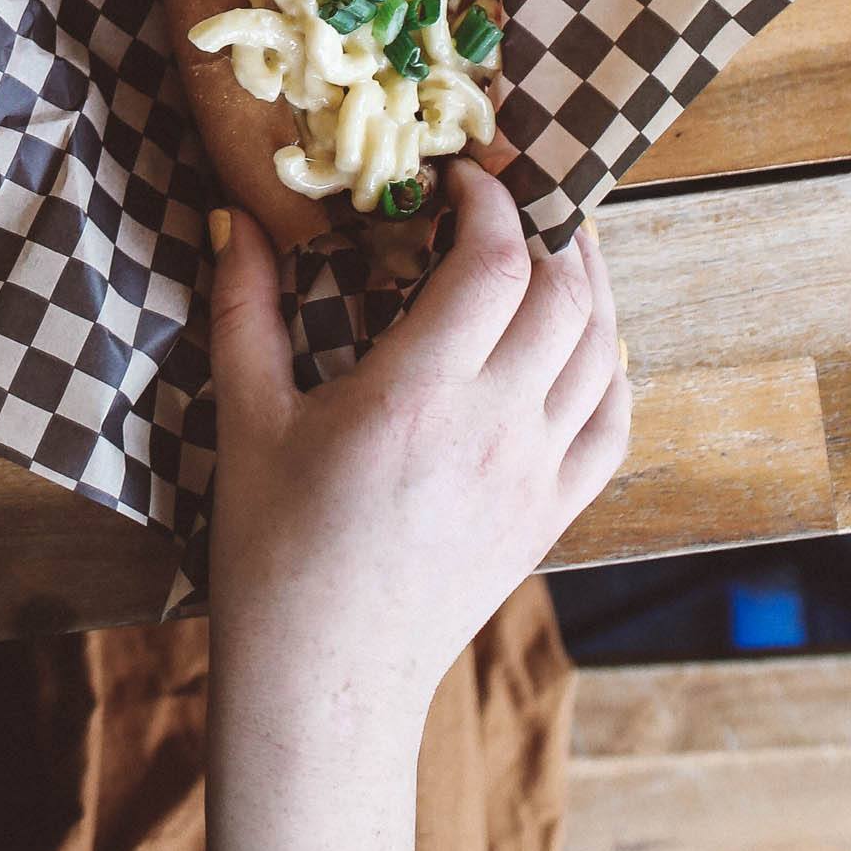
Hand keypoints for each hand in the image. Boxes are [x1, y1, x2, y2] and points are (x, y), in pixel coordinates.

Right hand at [207, 158, 630, 737]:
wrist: (324, 675)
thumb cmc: (274, 549)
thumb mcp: (246, 417)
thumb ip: (244, 305)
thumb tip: (238, 214)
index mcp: (419, 397)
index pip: (494, 263)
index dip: (489, 200)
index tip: (457, 175)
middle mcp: (496, 429)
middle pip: (565, 293)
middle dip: (546, 225)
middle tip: (509, 195)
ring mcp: (535, 476)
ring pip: (603, 351)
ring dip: (590, 283)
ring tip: (555, 243)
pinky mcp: (552, 516)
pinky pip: (612, 423)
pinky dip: (611, 364)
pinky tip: (587, 336)